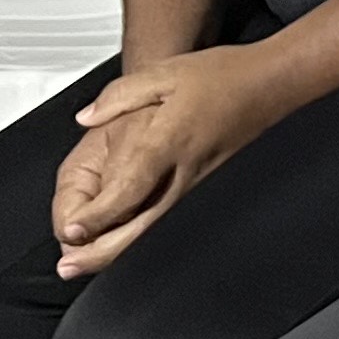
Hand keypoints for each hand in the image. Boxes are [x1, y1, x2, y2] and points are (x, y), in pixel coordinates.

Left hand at [51, 47, 278, 275]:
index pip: (130, 187)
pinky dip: (137, 238)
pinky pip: (165, 221)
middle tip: (68, 266)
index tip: (71, 230)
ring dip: (116, 251)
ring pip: (153, 231)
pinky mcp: (201, 189)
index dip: (99, 214)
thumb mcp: (165, 73)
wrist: (271, 85)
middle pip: (141, 226)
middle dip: (101, 252)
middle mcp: (182, 172)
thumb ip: (119, 96)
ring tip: (82, 262)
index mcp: (169, 141)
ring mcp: (195, 186)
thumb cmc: (224, 78)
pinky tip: (117, 242)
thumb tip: (86, 118)